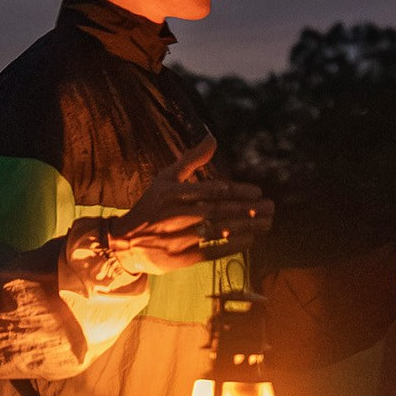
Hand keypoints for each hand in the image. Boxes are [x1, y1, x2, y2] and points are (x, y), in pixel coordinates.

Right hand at [110, 134, 272, 273]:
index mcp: (173, 193)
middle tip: (270, 207)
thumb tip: (212, 137)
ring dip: (244, 227)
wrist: (125, 243)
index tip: (257, 192)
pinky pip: (210, 252)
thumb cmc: (151, 206)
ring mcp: (178, 237)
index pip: (210, 191)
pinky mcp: (179, 258)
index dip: (236, 191)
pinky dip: (230, 246)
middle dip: (247, 209)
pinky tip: (249, 240)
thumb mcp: (165, 179)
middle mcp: (176, 214)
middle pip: (218, 211)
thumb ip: (191, 160)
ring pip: (217, 231)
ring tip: (266, 223)